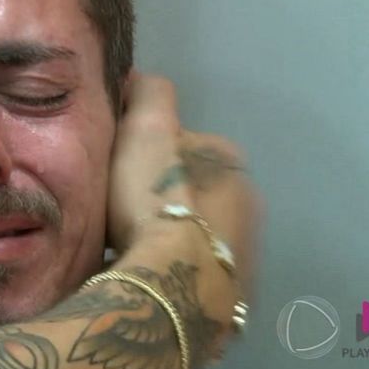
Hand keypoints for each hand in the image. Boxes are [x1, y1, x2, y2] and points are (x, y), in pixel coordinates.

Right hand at [107, 72, 261, 297]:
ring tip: (132, 245)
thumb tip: (139, 77)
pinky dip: (177, 266)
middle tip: (122, 210)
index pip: (182, 144)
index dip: (147, 153)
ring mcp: (245, 250)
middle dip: (162, 195)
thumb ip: (148, 94)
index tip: (119, 170)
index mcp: (228, 160)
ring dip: (170, 232)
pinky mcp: (234, 291)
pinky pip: (196, 267)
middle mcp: (248, 200)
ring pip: (194, 228)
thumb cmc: (156, 200)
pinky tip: (150, 272)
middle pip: (191, 188)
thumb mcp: (145, 129)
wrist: (172, 284)